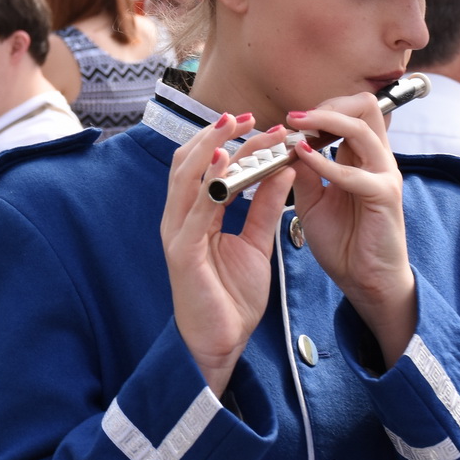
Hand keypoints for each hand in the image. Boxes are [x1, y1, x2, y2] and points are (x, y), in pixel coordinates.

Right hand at [162, 113, 296, 395]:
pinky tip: (225, 164)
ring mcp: (176, 232)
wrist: (221, 344)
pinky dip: (209, 183)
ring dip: (211, 147)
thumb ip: (264, 208)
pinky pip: (194, 209)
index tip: (259, 123)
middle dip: (216, 134)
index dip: (227, 140)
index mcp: (195, 215)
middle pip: (189, 161)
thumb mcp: (256, 244)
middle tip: (247, 116)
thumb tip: (283, 169)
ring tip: (235, 126)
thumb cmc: (231, 297)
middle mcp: (179, 217)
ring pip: (186, 176)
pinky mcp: (182, 251)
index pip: (205, 165)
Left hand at [285, 95, 416, 363]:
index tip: (289, 121)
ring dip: (325, 121)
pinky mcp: (385, 197)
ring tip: (296, 127)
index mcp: (362, 157)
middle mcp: (378, 159)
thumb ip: (301, 172)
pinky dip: (325, 162)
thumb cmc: (343, 241)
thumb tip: (283, 146)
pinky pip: (355, 172)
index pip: (351, 111)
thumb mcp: (312, 200)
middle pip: (366, 105)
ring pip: (362, 126)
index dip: (321, 109)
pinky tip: (304, 159)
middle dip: (328, 104)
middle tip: (295, 117)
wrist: (366, 281)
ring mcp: (384, 175)